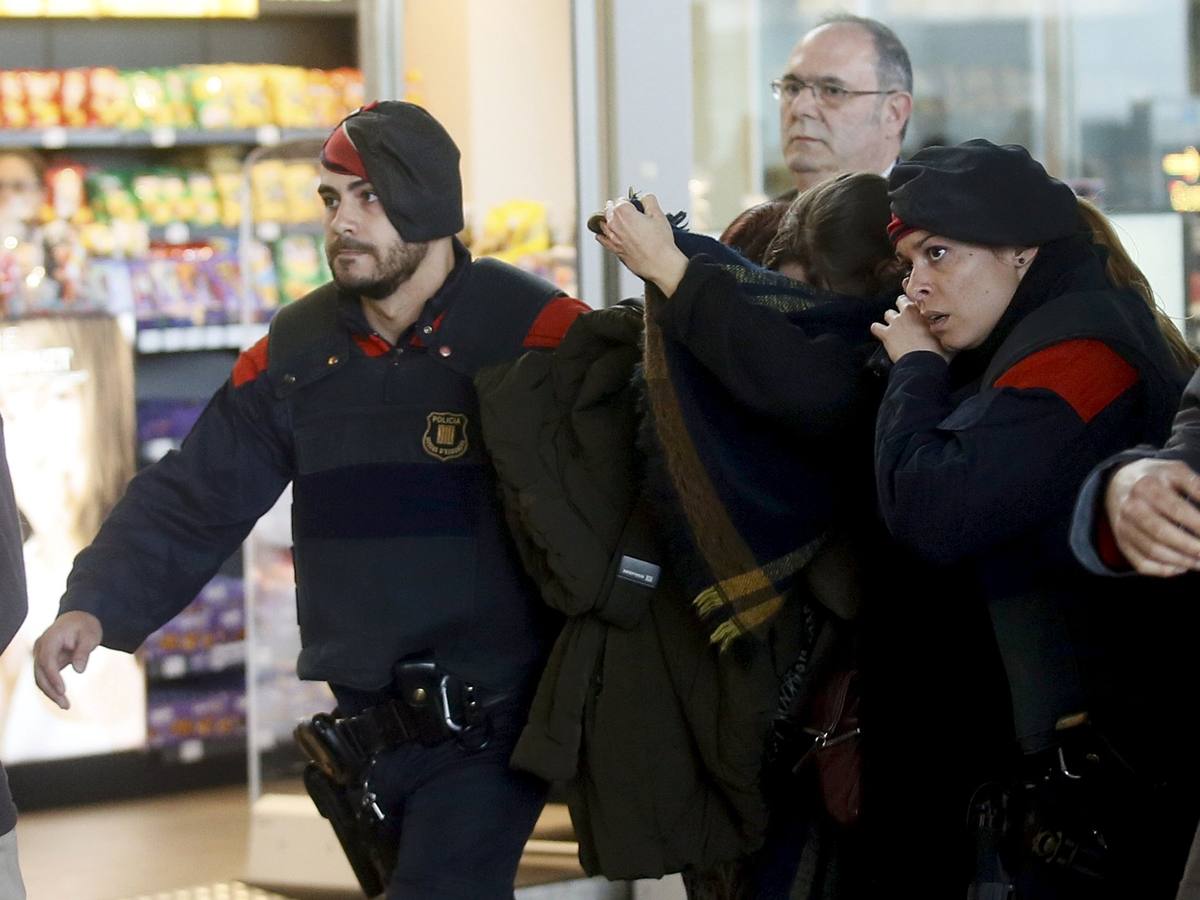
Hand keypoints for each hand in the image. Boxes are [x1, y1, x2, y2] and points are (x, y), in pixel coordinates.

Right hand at [33, 611, 102, 709]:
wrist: (79, 618)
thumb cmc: (85, 626)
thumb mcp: (90, 636)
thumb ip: (83, 652)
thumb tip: (79, 670)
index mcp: (50, 639)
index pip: (46, 660)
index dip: (53, 677)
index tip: (63, 691)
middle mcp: (40, 647)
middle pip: (40, 672)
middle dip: (51, 690)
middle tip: (66, 705)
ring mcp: (40, 654)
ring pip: (40, 677)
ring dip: (50, 692)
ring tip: (66, 706)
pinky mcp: (45, 661)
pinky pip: (45, 677)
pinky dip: (52, 688)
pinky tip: (62, 699)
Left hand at [594, 194, 687, 295]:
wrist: (659, 264)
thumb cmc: (659, 242)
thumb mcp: (658, 215)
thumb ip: (649, 201)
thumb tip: (645, 198)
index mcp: (623, 212)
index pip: (621, 200)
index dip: (629, 202)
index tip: (634, 205)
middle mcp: (614, 223)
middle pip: (609, 210)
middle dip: (616, 208)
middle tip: (625, 210)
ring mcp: (612, 237)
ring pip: (604, 224)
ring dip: (608, 220)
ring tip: (614, 219)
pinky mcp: (614, 249)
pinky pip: (602, 239)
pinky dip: (602, 235)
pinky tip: (603, 234)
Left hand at [869, 296, 948, 362]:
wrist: (924, 362)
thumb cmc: (938, 351)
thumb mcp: (948, 336)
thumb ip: (948, 329)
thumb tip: (953, 330)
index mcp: (924, 310)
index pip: (917, 298)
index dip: (917, 303)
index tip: (918, 307)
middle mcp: (909, 312)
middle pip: (901, 301)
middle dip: (902, 306)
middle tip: (906, 316)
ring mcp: (896, 322)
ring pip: (888, 313)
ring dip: (890, 319)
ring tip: (895, 327)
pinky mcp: (886, 334)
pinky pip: (875, 327)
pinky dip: (877, 329)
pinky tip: (879, 332)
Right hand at [1103, 458, 1199, 576]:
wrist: (1117, 482)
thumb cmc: (1156, 478)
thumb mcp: (1176, 471)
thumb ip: (1197, 487)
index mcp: (1147, 486)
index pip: (1176, 509)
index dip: (1198, 524)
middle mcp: (1131, 507)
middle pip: (1162, 533)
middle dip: (1192, 547)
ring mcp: (1123, 526)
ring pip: (1153, 551)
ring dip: (1183, 561)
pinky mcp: (1121, 542)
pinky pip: (1142, 564)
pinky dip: (1164, 570)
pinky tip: (1181, 566)